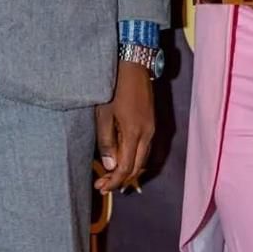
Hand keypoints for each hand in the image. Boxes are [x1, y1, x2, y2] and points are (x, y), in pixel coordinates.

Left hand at [94, 62, 154, 193]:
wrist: (133, 64)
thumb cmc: (114, 87)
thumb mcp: (104, 114)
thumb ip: (107, 141)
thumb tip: (110, 166)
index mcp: (135, 133)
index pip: (126, 168)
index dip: (114, 181)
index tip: (100, 187)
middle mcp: (147, 134)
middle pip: (137, 167)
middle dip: (120, 179)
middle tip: (102, 184)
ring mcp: (151, 128)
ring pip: (142, 158)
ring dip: (127, 169)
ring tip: (109, 174)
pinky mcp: (151, 122)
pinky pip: (144, 148)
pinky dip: (134, 158)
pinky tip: (122, 157)